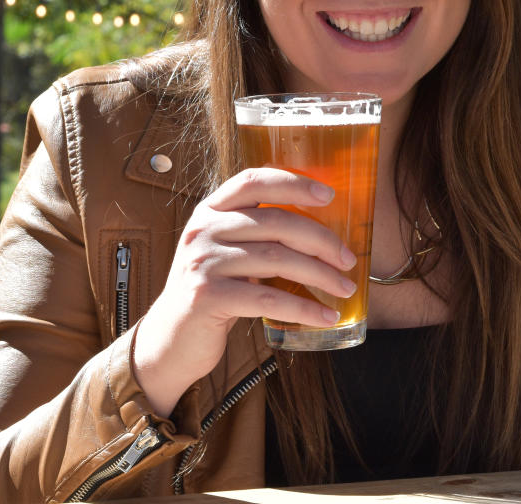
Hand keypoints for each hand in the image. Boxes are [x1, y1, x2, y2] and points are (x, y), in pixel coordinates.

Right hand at [131, 167, 357, 415]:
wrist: (171, 339)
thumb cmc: (214, 292)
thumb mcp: (228, 252)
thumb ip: (259, 234)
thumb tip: (324, 232)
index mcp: (210, 210)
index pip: (253, 181)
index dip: (293, 183)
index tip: (328, 195)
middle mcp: (203, 229)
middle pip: (277, 222)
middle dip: (322, 240)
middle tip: (349, 260)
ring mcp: (203, 262)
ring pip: (277, 259)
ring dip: (320, 275)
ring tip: (344, 288)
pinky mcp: (207, 296)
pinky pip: (269, 298)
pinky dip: (304, 307)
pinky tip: (325, 315)